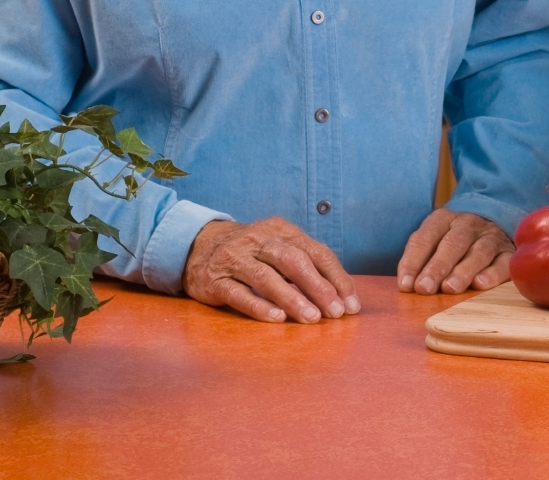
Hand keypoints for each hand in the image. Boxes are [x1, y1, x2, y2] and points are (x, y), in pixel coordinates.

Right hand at [183, 217, 357, 322]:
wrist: (197, 244)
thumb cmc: (251, 251)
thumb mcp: (278, 246)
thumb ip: (305, 264)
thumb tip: (340, 294)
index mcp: (281, 230)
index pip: (316, 252)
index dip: (336, 278)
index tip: (351, 303)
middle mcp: (259, 240)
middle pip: (294, 261)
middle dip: (318, 287)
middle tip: (335, 313)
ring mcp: (235, 258)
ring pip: (267, 277)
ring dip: (293, 298)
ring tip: (312, 318)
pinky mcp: (215, 279)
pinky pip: (239, 293)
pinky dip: (259, 306)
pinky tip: (277, 318)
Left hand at [397, 209, 513, 294]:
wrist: (494, 222)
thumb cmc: (454, 242)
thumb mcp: (434, 241)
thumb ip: (420, 260)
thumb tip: (407, 286)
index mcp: (443, 219)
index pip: (425, 237)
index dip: (414, 261)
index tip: (406, 285)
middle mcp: (468, 224)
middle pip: (452, 243)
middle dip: (437, 267)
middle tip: (425, 288)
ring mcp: (491, 236)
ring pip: (479, 251)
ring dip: (463, 271)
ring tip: (450, 288)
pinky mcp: (509, 251)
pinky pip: (503, 261)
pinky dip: (492, 273)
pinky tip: (480, 284)